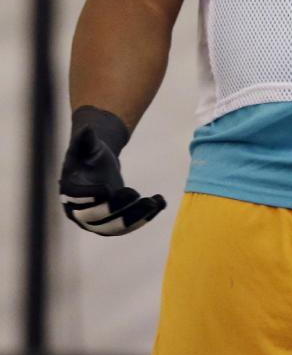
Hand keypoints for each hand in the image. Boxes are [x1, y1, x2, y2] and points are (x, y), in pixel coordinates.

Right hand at [59, 106, 165, 235]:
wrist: (97, 163)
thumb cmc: (89, 152)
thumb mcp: (87, 144)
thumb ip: (85, 139)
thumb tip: (86, 127)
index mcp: (69, 192)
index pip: (77, 198)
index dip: (90, 196)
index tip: (107, 189)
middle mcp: (79, 212)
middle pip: (96, 217)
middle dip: (116, 208)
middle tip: (135, 193)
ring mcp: (96, 221)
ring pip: (115, 227)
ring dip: (136, 217)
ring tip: (154, 203)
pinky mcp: (112, 223)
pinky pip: (128, 226)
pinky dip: (145, 217)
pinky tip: (160, 204)